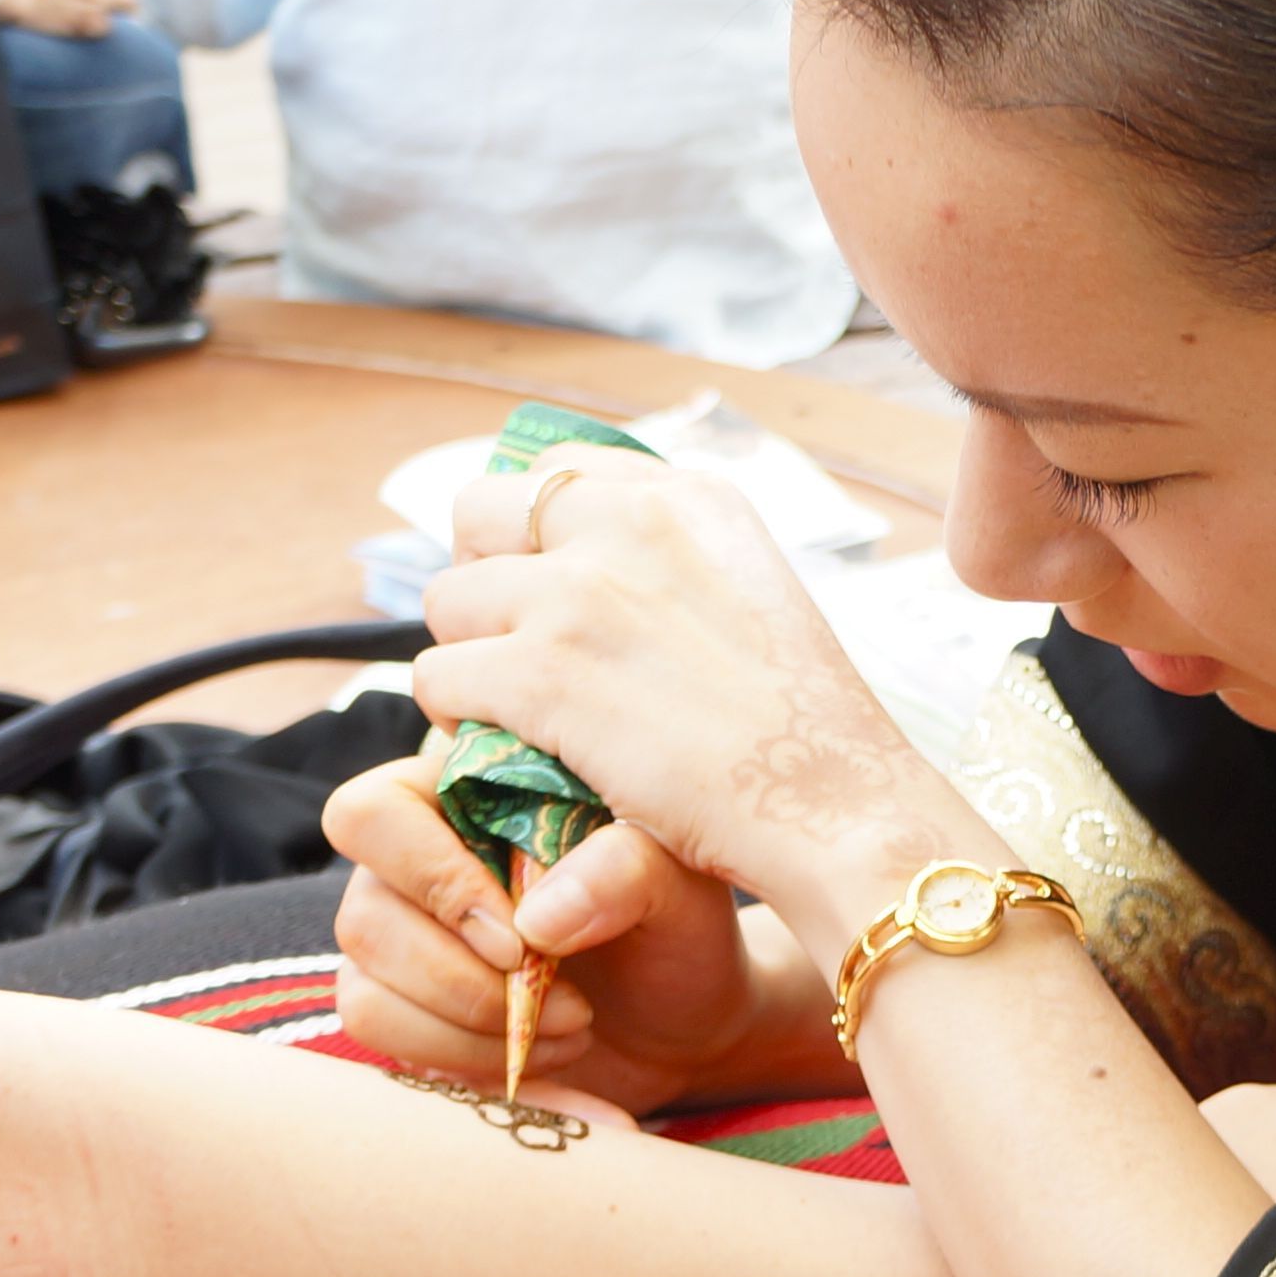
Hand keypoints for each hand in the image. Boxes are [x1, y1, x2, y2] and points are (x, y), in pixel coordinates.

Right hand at [324, 755, 769, 1110]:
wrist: (685, 1016)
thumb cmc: (676, 925)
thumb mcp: (680, 884)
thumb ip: (627, 868)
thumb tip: (538, 920)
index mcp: (459, 799)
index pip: (372, 815)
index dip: (429, 880)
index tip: (520, 940)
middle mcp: (408, 870)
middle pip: (363, 921)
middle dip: (467, 984)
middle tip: (571, 1003)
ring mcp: (398, 950)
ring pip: (367, 1000)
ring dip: (474, 1036)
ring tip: (575, 1031)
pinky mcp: (408, 1022)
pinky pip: (400, 1063)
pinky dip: (481, 1077)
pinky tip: (560, 1077)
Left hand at [416, 451, 994, 959]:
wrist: (836, 805)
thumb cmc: (809, 730)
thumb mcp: (755, 593)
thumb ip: (675, 562)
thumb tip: (598, 563)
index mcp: (688, 496)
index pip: (557, 471)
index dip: (532, 534)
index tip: (546, 589)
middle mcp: (629, 521)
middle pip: (480, 512)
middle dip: (481, 577)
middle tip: (512, 645)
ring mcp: (580, 592)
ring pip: (447, 601)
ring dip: (467, 653)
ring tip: (507, 707)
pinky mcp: (544, 671)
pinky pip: (439, 676)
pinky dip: (455, 716)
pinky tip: (498, 746)